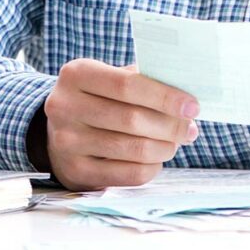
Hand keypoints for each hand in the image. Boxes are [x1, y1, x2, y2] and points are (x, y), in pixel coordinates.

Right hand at [44, 58, 199, 189]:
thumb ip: (141, 80)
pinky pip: (129, 174)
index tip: (192, 106)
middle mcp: (64, 106)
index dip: (164, 97)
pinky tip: (155, 158)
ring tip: (174, 142)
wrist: (58, 132)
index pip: (127, 84)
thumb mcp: (108, 78)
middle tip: (189, 128)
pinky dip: (151, 167)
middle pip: (131, 119)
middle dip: (170, 126)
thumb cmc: (96, 100)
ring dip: (164, 147)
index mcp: (76, 74)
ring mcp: (66, 141)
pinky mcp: (75, 170)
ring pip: (133, 149)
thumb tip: (184, 100)